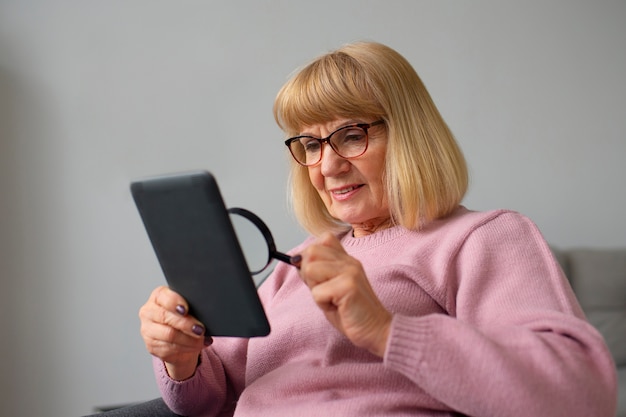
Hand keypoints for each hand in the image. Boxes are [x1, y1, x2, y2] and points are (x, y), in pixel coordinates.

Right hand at [138, 286, 207, 379]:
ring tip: (202, 339)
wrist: (178, 335)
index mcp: (158, 296)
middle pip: (165, 317)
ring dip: (189, 339)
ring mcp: (148, 330)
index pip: (162, 296)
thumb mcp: (188, 306)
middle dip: (186, 324)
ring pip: (169, 335)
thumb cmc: (185, 316)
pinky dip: (187, 348)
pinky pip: (169, 348)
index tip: (186, 309)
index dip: (175, 302)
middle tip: (200, 329)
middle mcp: (149, 312)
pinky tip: (197, 346)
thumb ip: (192, 304)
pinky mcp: (151, 346)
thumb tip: (206, 309)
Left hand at [295, 233, 391, 356]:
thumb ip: (317, 273)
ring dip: (315, 289)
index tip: (319, 277)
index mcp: (346, 259)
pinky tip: (337, 307)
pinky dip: (322, 304)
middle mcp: (349, 261)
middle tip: (324, 291)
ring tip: (331, 299)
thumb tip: (295, 260)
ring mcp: (350, 271)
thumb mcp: (330, 288)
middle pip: (310, 252)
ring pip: (310, 269)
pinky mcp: (349, 286)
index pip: (322, 240)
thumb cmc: (351, 312)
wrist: (376, 330)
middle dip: (308, 274)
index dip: (311, 258)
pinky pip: (317, 292)